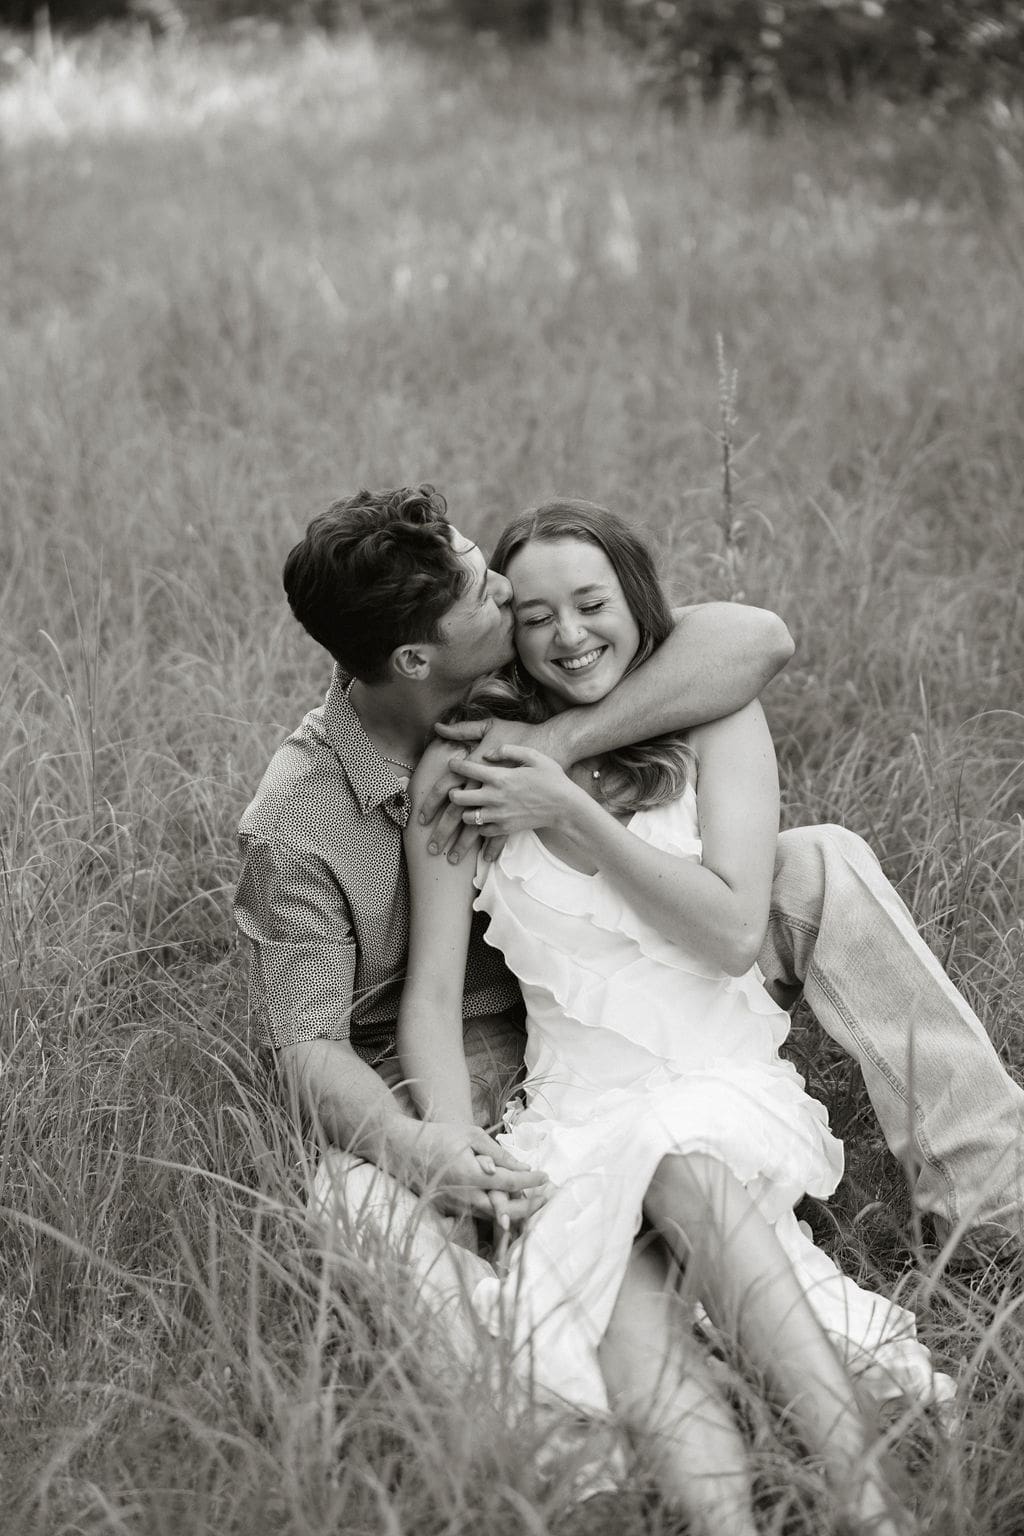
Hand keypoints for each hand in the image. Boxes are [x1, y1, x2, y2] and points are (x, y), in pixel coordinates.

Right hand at [396, 1119, 549, 1222]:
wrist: (403, 1148)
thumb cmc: (440, 1136)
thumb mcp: (471, 1135)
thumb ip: (497, 1153)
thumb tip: (520, 1166)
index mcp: (473, 1176)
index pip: (511, 1183)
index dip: (532, 1182)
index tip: (547, 1177)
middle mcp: (466, 1197)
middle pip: (507, 1210)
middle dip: (530, 1205)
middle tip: (548, 1196)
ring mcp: (456, 1207)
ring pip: (493, 1216)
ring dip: (516, 1211)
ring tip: (534, 1202)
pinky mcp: (449, 1210)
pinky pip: (478, 1213)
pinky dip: (496, 1211)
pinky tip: (508, 1204)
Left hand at [446, 744, 583, 854]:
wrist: (566, 806)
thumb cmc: (552, 777)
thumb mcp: (533, 755)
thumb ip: (508, 750)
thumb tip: (488, 753)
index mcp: (500, 777)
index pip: (467, 769)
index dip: (455, 765)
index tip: (452, 763)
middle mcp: (495, 797)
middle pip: (458, 798)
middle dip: (453, 792)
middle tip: (455, 788)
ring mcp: (499, 815)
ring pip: (467, 817)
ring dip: (465, 811)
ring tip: (470, 806)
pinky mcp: (505, 829)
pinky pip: (482, 831)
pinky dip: (480, 825)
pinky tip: (484, 818)